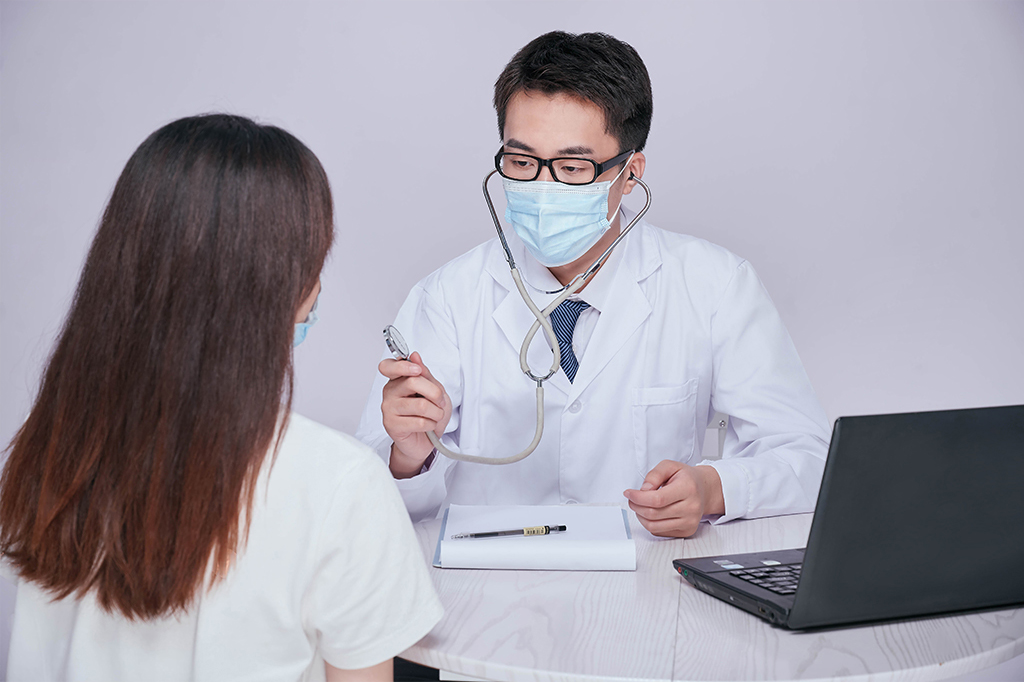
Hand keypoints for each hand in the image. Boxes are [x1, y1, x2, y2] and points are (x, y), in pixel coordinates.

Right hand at [379, 351, 451, 478]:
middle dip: (435, 393)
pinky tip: (428, 426)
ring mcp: (388, 408)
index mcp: (398, 379)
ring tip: (435, 416)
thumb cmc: (430, 413)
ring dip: (436, 412)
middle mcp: (390, 392)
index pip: (388, 366)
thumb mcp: (435, 389)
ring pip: (420, 405)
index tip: (417, 370)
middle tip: (440, 402)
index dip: (402, 366)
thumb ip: (425, 374)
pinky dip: (431, 424)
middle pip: (412, 382)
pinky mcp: (392, 425)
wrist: (426, 440)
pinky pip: (419, 422)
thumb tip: (414, 356)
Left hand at [623, 461, 724, 537]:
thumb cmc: (686, 478)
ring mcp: (690, 522)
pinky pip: (659, 532)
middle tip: (632, 498)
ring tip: (639, 506)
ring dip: (640, 516)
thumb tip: (644, 490)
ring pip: (654, 526)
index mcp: (688, 489)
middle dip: (636, 506)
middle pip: (654, 514)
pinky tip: (650, 513)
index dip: (638, 497)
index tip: (629, 493)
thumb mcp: (670, 466)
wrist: (704, 490)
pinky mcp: (686, 531)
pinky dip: (649, 523)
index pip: (658, 499)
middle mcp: (691, 508)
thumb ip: (654, 474)